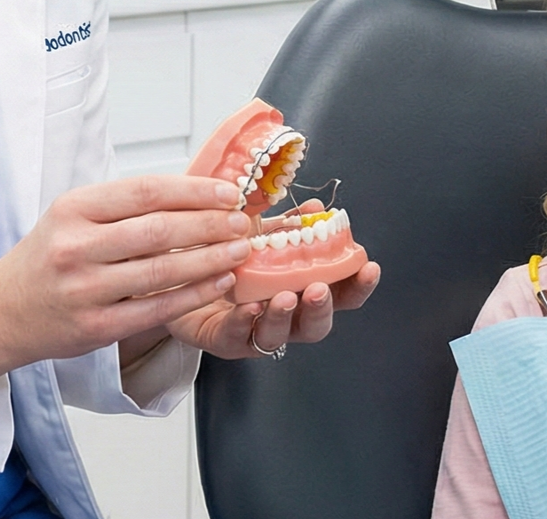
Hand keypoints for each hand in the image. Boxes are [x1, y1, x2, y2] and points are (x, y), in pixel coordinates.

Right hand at [0, 174, 250, 387]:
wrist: (1, 312)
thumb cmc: (46, 258)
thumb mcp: (71, 216)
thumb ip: (123, 206)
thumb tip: (193, 192)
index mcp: (72, 209)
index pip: (145, 192)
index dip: (193, 191)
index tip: (228, 193)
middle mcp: (76, 247)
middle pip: (159, 230)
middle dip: (210, 225)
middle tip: (243, 223)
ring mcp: (85, 290)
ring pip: (163, 270)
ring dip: (210, 259)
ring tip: (240, 250)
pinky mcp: (95, 328)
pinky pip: (157, 309)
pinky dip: (194, 294)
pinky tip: (218, 282)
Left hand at [154, 199, 382, 359]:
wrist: (178, 273)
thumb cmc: (226, 257)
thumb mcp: (259, 232)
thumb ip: (290, 224)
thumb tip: (318, 207)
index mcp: (300, 289)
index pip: (340, 294)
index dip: (358, 284)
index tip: (368, 267)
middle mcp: (283, 316)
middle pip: (316, 324)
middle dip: (322, 307)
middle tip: (318, 288)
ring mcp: (255, 331)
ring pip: (279, 336)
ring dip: (284, 316)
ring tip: (283, 297)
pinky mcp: (223, 340)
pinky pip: (237, 336)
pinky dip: (245, 322)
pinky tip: (247, 306)